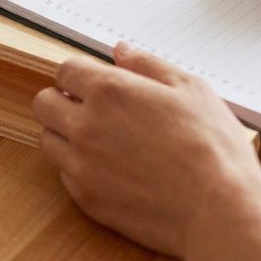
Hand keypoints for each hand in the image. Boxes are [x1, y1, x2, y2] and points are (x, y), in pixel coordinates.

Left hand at [32, 42, 260, 260]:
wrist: (217, 210)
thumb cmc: (212, 147)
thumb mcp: (190, 89)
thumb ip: (148, 64)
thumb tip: (120, 51)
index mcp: (109, 91)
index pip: (65, 71)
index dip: (81, 74)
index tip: (96, 83)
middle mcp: (85, 126)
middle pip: (43, 103)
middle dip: (62, 99)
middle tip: (91, 108)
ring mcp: (81, 165)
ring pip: (48, 139)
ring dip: (65, 133)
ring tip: (101, 138)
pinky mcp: (86, 198)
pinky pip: (65, 174)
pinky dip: (79, 167)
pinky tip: (111, 168)